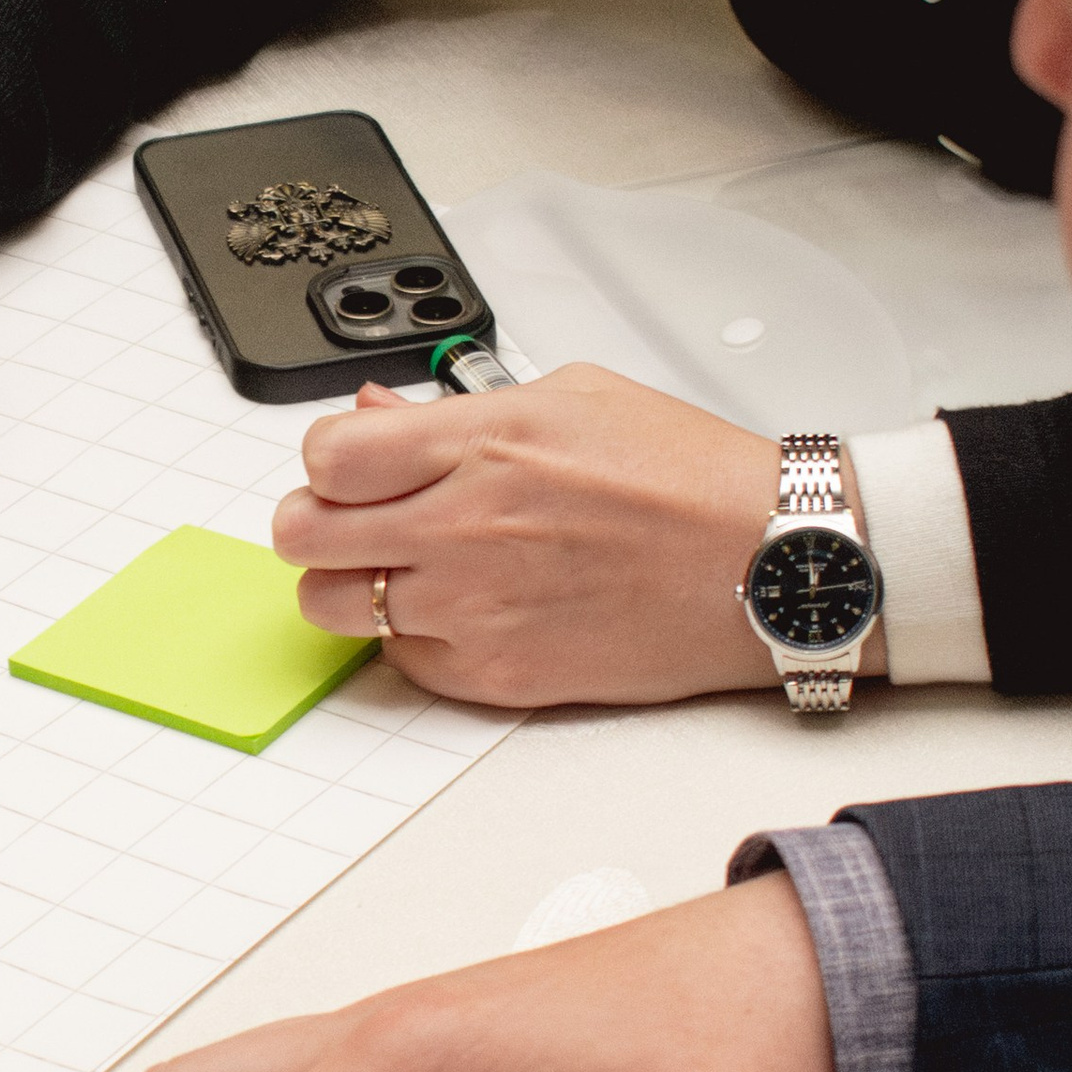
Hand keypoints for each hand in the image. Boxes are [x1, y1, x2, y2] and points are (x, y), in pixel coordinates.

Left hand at [272, 364, 886, 707]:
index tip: (352, 466)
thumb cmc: (688, 478)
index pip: (326, 457)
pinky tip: (463, 608)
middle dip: (320, 523)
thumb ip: (457, 410)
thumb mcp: (572, 398)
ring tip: (406, 567)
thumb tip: (378, 415)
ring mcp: (476, 606)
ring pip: (334, 607)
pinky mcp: (497, 673)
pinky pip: (400, 660)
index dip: (328, 461)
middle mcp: (466, 525)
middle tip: (357, 520)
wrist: (766, 564)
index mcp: (484, 442)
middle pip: (304, 535)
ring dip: (355, 585)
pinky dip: (414, 637)